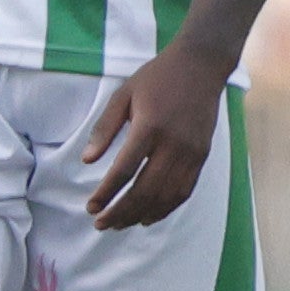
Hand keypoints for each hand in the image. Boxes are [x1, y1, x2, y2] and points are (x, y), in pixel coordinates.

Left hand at [73, 42, 228, 230]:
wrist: (200, 66)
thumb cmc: (156, 77)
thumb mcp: (123, 94)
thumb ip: (105, 128)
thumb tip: (87, 161)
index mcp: (149, 127)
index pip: (124, 170)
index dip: (106, 193)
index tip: (91, 206)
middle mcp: (173, 144)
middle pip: (145, 190)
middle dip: (121, 212)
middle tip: (100, 224)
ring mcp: (191, 153)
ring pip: (166, 196)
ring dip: (141, 214)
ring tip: (121, 225)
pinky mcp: (202, 156)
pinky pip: (184, 191)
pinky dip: (166, 208)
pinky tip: (149, 216)